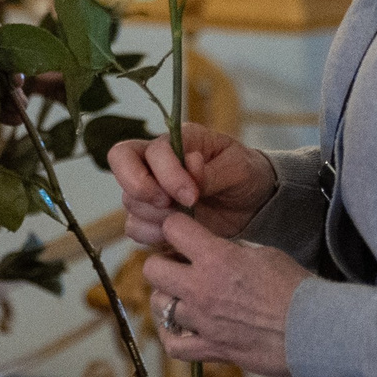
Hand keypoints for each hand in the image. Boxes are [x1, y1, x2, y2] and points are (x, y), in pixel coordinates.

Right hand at [109, 123, 276, 244]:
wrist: (254, 203)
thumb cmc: (245, 174)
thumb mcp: (239, 167)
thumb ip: (213, 170)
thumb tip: (190, 166)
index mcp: (178, 140)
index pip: (153, 150)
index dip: (166, 174)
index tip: (192, 196)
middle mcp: (156, 161)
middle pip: (122, 164)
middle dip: (142, 189)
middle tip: (170, 206)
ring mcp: (151, 189)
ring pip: (129, 200)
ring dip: (153, 216)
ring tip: (185, 222)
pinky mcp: (154, 217)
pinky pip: (134, 226)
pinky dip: (150, 234)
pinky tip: (175, 236)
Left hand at [139, 213, 307, 376]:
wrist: (314, 329)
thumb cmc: (295, 288)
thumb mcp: (264, 253)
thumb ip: (231, 250)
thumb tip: (212, 248)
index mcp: (217, 258)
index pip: (173, 228)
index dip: (175, 226)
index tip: (180, 231)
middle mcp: (202, 288)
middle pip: (153, 268)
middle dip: (162, 262)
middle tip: (176, 265)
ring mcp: (203, 321)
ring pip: (158, 305)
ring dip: (166, 297)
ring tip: (180, 295)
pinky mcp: (211, 348)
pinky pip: (172, 344)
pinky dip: (171, 335)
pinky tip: (179, 327)